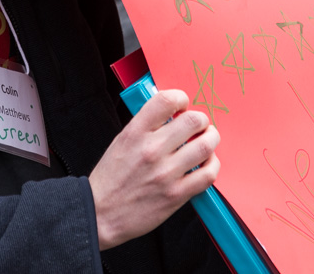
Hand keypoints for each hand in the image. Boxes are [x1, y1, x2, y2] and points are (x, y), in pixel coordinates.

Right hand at [89, 89, 219, 249]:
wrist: (101, 214)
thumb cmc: (111, 179)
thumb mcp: (121, 142)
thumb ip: (145, 126)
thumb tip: (172, 113)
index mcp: (135, 133)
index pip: (166, 100)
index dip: (181, 98)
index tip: (183, 105)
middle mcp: (151, 150)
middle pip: (193, 120)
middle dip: (201, 120)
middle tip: (199, 125)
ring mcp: (165, 173)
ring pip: (206, 145)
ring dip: (210, 139)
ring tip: (206, 141)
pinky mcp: (176, 195)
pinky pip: (208, 174)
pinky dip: (212, 165)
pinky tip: (206, 164)